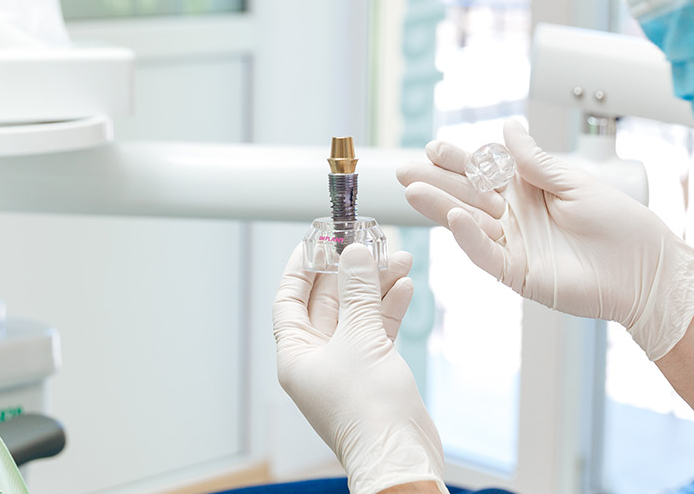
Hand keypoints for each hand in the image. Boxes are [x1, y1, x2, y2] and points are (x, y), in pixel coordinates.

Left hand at [274, 242, 444, 493]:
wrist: (400, 454)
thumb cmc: (368, 409)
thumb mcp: (360, 338)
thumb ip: (358, 292)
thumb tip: (354, 254)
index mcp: (295, 355)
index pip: (289, 300)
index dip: (303, 267)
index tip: (317, 239)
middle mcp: (316, 360)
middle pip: (327, 303)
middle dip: (349, 272)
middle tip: (367, 242)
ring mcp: (345, 368)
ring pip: (356, 315)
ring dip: (375, 287)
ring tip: (397, 259)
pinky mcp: (373, 374)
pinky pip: (376, 332)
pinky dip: (388, 309)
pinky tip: (404, 287)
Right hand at [396, 118, 693, 359]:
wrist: (645, 269)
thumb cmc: (620, 224)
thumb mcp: (575, 182)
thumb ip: (535, 161)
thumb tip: (507, 128)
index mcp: (529, 191)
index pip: (484, 172)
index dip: (459, 160)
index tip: (433, 147)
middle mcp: (516, 218)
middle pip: (467, 196)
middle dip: (435, 182)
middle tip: (403, 169)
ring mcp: (515, 246)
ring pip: (469, 224)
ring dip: (441, 207)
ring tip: (413, 189)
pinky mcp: (519, 274)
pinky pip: (488, 254)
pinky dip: (470, 237)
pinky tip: (456, 218)